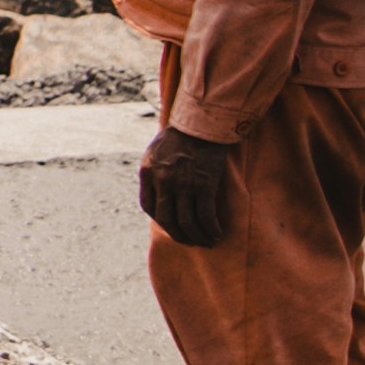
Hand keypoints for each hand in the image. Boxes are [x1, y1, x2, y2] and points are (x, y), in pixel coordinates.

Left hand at [140, 122, 237, 246]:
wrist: (203, 123)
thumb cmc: (181, 135)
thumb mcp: (156, 151)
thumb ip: (154, 171)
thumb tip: (158, 192)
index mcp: (147, 172)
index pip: (148, 206)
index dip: (160, 220)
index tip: (171, 225)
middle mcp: (162, 181)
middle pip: (166, 220)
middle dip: (179, 235)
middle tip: (189, 241)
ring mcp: (183, 184)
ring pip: (187, 223)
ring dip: (197, 237)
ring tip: (206, 242)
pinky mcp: (204, 185)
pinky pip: (205, 216)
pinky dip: (211, 229)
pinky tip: (217, 233)